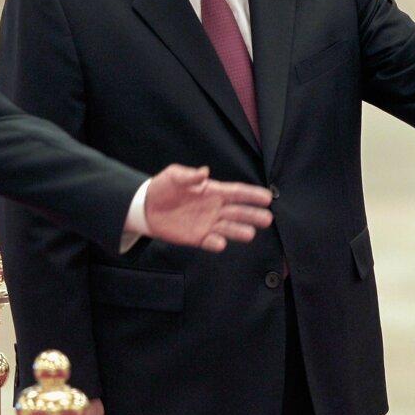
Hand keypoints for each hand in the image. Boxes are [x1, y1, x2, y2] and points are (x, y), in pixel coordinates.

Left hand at [144, 165, 272, 251]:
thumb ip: (189, 176)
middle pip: (239, 212)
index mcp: (212, 191)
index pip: (237, 192)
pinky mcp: (197, 237)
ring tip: (250, 234)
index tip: (267, 197)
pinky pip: (210, 242)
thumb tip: (204, 171)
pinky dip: (216, 243)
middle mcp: (214, 208)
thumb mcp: (174, 176)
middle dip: (253, 215)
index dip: (252, 195)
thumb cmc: (163, 188)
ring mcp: (207, 224)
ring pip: (229, 228)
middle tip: (267, 218)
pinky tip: (219, 243)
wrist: (146, 208)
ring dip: (239, 231)